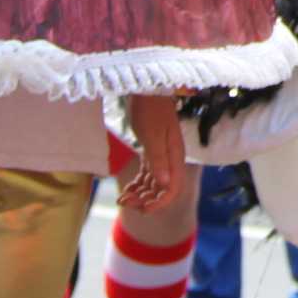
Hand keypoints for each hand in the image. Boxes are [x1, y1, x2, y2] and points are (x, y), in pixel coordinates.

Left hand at [116, 93, 181, 209]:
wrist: (147, 88)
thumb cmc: (150, 108)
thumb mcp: (153, 134)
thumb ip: (158, 159)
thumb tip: (164, 184)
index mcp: (175, 157)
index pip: (173, 189)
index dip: (160, 202)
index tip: (143, 209)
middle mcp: (171, 159)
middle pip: (162, 189)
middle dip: (146, 200)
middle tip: (125, 202)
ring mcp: (162, 156)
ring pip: (153, 184)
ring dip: (140, 194)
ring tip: (122, 198)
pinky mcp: (152, 151)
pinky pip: (147, 175)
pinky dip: (138, 184)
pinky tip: (127, 190)